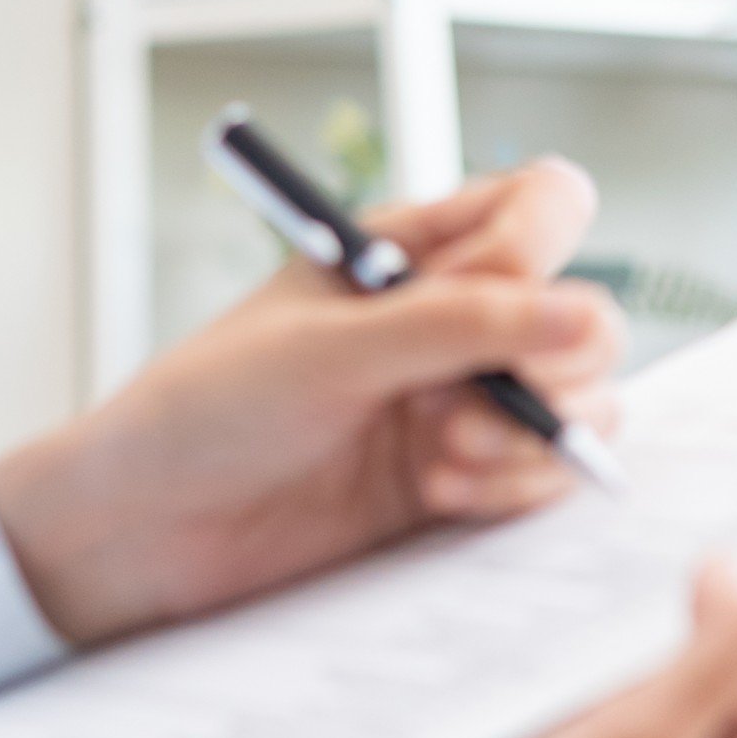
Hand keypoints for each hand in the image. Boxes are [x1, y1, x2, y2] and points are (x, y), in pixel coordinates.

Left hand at [0, 160, 629, 645]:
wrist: (152, 530)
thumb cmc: (209, 411)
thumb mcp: (332, 350)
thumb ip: (463, 325)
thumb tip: (585, 313)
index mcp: (414, 250)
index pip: (543, 208)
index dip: (542, 251)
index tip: (496, 301)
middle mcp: (454, 319)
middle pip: (584, 317)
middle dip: (546, 368)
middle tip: (460, 407)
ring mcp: (466, 401)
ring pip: (584, 403)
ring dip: (528, 438)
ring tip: (441, 461)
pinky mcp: (467, 477)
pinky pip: (548, 476)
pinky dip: (512, 489)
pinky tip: (439, 495)